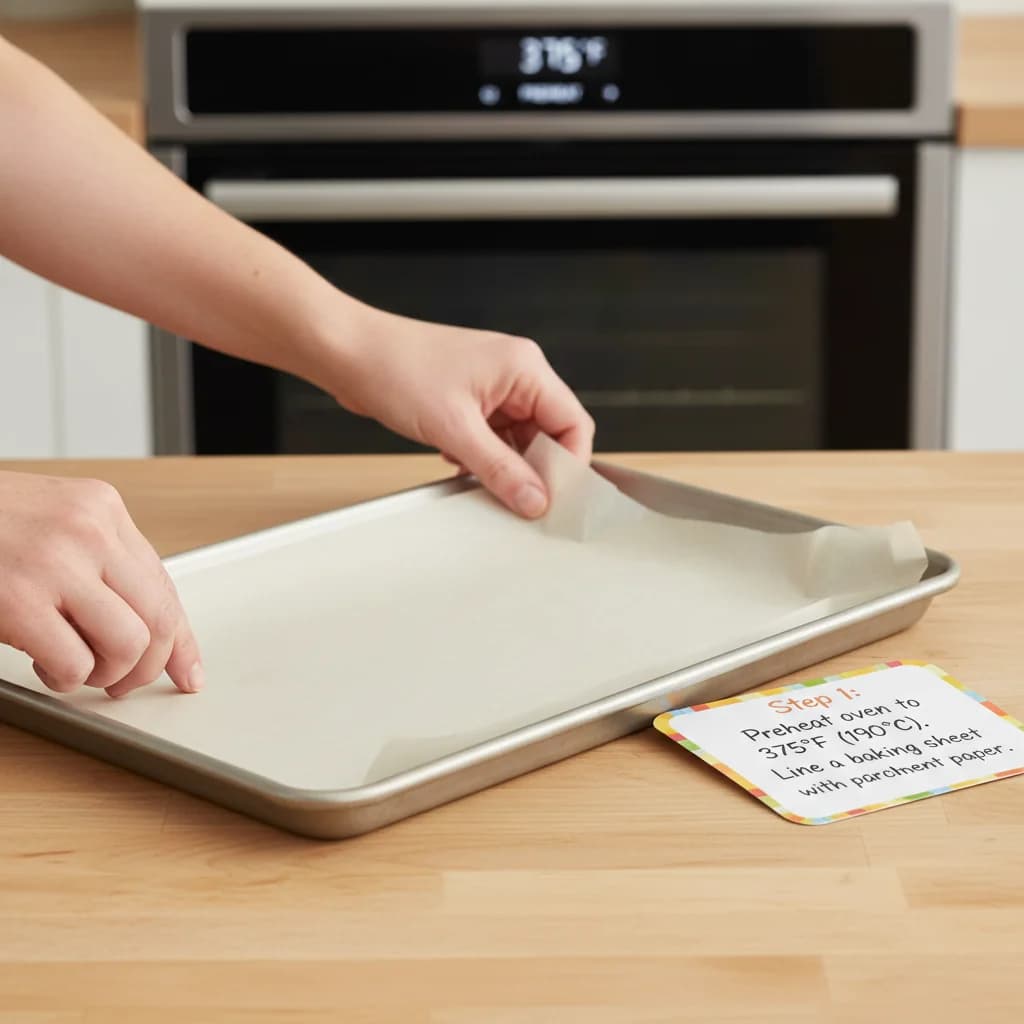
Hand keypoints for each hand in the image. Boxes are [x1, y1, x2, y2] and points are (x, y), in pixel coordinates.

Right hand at [0, 471, 201, 697]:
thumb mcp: (51, 525)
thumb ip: (97, 563)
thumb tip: (147, 626)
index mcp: (101, 509)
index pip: (165, 583)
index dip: (182, 639)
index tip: (188, 671)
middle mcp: (89, 529)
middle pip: (160, 617)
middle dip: (149, 666)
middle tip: (121, 683)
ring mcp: (55, 561)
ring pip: (130, 643)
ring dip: (105, 673)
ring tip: (73, 668)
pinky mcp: (17, 598)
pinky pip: (74, 662)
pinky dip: (63, 679)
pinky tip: (40, 664)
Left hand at [327, 308, 595, 517]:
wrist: (346, 353)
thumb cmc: (395, 368)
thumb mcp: (454, 428)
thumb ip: (501, 468)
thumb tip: (536, 500)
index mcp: (525, 368)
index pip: (573, 423)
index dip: (569, 464)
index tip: (554, 499)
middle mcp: (515, 374)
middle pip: (549, 434)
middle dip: (533, 469)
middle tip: (516, 500)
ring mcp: (492, 387)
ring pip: (519, 440)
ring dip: (502, 465)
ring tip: (475, 476)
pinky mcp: (469, 400)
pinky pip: (493, 438)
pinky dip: (482, 457)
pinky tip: (458, 465)